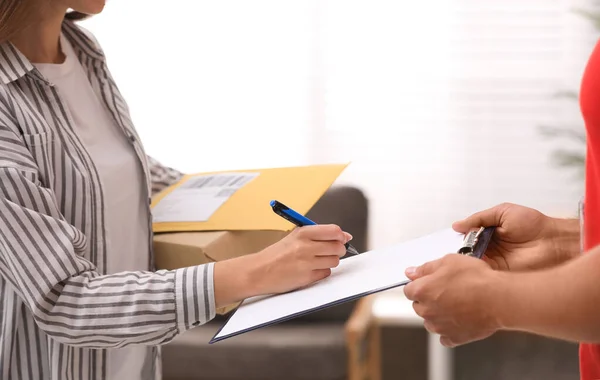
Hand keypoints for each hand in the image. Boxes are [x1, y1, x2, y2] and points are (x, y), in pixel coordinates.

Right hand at [214, 224, 350, 306]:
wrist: (259, 271)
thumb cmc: (276, 254)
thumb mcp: (294, 236)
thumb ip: (318, 234)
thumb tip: (344, 236)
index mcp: (303, 233)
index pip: (334, 231)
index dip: (341, 236)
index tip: (342, 238)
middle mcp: (306, 247)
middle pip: (338, 247)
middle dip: (338, 249)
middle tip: (330, 251)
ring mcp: (307, 263)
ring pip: (334, 261)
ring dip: (330, 261)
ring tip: (317, 261)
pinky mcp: (307, 278)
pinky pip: (326, 273)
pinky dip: (322, 272)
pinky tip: (311, 269)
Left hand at [404, 254, 502, 346]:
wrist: (498, 299)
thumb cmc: (475, 279)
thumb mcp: (448, 261)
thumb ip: (425, 268)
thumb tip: (411, 272)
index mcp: (421, 291)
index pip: (409, 289)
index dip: (420, 284)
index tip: (430, 282)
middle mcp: (426, 311)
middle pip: (419, 306)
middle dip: (429, 299)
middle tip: (448, 290)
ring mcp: (439, 326)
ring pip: (431, 321)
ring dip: (438, 314)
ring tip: (457, 303)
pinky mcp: (453, 338)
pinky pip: (445, 336)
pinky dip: (450, 329)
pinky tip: (460, 318)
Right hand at [453, 203, 578, 270]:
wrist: (553, 243)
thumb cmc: (533, 225)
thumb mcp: (503, 212)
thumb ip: (479, 218)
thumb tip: (457, 225)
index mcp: (490, 233)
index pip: (469, 237)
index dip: (460, 238)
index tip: (452, 238)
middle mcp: (491, 248)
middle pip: (468, 250)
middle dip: (460, 249)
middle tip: (456, 247)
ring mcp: (494, 262)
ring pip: (472, 262)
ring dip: (466, 259)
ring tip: (460, 255)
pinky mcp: (499, 274)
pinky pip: (482, 272)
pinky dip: (475, 269)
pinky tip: (469, 264)